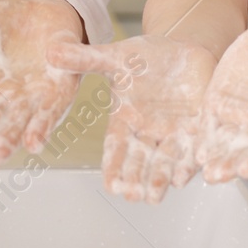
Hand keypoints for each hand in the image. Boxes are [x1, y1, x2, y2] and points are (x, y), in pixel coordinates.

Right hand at [46, 35, 215, 203]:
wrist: (185, 52)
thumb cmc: (147, 57)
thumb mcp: (116, 57)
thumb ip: (87, 59)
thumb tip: (51, 52)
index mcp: (125, 120)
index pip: (115, 148)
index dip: (112, 167)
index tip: (110, 185)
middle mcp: (148, 134)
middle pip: (139, 162)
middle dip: (135, 180)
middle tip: (131, 195)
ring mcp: (173, 135)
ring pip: (165, 164)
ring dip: (160, 181)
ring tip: (154, 196)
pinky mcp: (197, 132)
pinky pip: (193, 152)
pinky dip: (189, 165)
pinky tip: (183, 177)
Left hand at [195, 27, 247, 182]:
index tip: (247, 170)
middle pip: (243, 149)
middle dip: (229, 164)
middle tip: (215, 176)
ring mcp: (237, 113)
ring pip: (223, 141)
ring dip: (213, 156)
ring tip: (203, 170)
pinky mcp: (219, 101)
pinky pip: (208, 122)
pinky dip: (201, 135)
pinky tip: (192, 149)